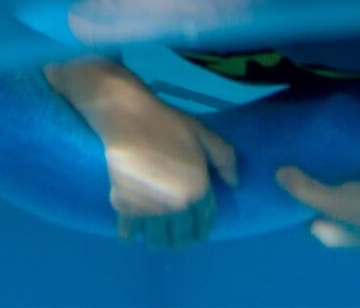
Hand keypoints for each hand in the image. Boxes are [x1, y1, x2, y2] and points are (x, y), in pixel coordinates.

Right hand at [101, 92, 237, 246]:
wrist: (130, 118)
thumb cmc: (168, 124)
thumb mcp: (204, 134)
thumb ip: (225, 158)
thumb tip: (234, 184)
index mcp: (198, 189)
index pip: (204, 222)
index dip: (202, 230)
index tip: (197, 233)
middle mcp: (176, 205)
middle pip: (181, 237)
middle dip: (180, 240)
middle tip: (175, 237)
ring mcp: (150, 208)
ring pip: (156, 239)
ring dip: (157, 240)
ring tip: (154, 236)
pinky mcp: (125, 206)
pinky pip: (129, 231)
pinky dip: (130, 235)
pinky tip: (130, 233)